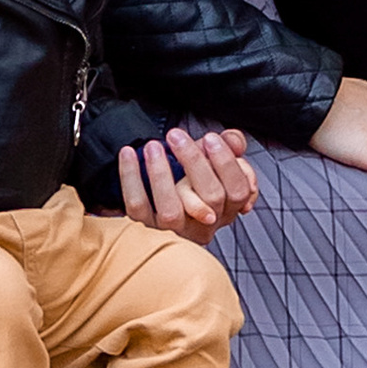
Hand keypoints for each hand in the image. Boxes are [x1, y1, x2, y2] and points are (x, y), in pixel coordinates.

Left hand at [115, 125, 256, 244]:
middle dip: (194, 161)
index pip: (238, 191)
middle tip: (177, 135)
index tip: (210, 138)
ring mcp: (175, 232)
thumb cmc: (192, 183)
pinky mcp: (145, 231)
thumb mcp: (213, 163)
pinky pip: (138, 205)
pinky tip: (128, 154)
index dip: (226, 164)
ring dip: (160, 173)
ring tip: (152, 146)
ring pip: (171, 209)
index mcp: (226, 210)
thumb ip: (230, 146)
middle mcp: (204, 226)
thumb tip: (233, 139)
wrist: (157, 208)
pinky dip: (130, 177)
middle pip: (210, 197)